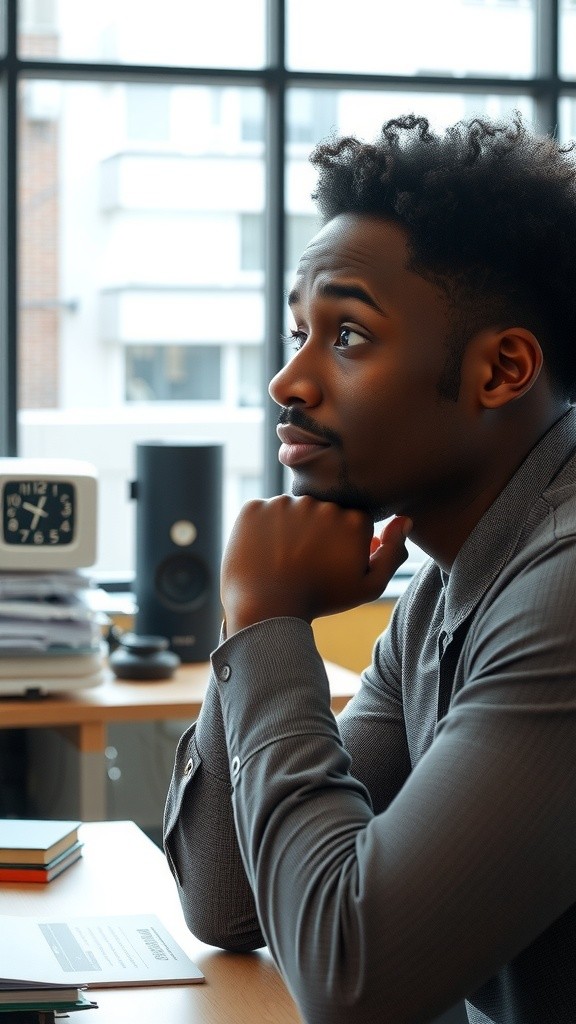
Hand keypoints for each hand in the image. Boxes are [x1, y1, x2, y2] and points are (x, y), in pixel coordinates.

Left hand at [221, 495, 411, 634]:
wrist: (268, 610)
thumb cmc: (321, 599)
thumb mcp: (368, 586)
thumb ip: (393, 553)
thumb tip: (404, 520)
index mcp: (352, 518)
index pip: (350, 520)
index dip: (341, 543)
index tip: (330, 563)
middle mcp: (321, 503)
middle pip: (321, 512)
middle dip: (315, 532)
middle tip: (304, 563)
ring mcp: (285, 503)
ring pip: (291, 511)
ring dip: (288, 529)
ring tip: (282, 560)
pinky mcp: (254, 508)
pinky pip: (261, 513)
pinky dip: (261, 529)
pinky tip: (262, 553)